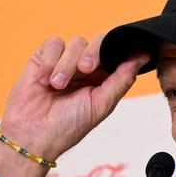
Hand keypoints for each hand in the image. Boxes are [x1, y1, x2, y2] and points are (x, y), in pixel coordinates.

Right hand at [0, 35, 148, 176]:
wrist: (33, 134)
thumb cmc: (68, 126)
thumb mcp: (101, 104)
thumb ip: (121, 79)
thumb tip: (142, 57)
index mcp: (103, 80)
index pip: (116, 55)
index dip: (118, 51)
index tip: (117, 56)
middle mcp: (86, 69)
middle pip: (99, 42)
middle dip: (94, 53)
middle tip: (85, 69)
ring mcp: (65, 63)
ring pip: (76, 43)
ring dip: (67, 64)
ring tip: (57, 86)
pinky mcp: (43, 58)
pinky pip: (53, 43)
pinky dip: (50, 60)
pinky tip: (45, 79)